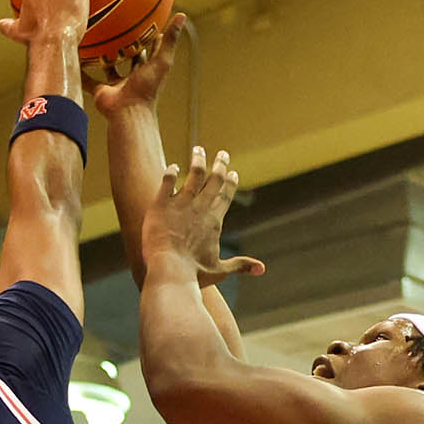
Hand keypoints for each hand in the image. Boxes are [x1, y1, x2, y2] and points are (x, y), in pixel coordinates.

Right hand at [91, 12, 184, 118]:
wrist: (128, 112)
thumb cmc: (147, 88)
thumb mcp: (162, 60)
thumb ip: (170, 40)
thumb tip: (182, 15)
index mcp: (147, 70)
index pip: (149, 50)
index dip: (148, 37)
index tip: (144, 21)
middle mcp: (132, 76)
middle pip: (128, 58)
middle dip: (124, 45)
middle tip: (116, 27)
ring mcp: (116, 84)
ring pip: (108, 68)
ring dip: (102, 57)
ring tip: (94, 39)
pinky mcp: (102, 91)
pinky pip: (88, 80)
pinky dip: (81, 73)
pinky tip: (73, 61)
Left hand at [146, 147, 264, 289]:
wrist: (170, 271)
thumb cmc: (194, 274)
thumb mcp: (220, 271)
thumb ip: (240, 265)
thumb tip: (262, 269)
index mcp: (215, 221)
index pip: (225, 196)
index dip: (230, 183)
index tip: (233, 173)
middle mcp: (201, 208)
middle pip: (214, 180)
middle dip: (220, 165)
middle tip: (223, 154)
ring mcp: (181, 204)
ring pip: (193, 175)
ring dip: (198, 161)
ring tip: (198, 149)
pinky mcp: (161, 204)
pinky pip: (167, 181)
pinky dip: (171, 172)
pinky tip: (173, 166)